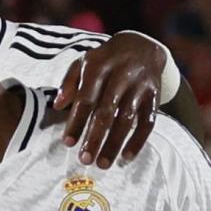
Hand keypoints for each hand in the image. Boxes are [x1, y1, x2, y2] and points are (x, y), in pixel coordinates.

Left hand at [56, 32, 166, 168]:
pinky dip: (138, 141)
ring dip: (115, 143)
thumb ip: (68, 83)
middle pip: (106, 111)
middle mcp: (121, 76)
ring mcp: (139, 86)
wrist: (142, 46)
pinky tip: (127, 157)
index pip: (85, 99)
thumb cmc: (105, 60)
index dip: (76, 122)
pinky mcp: (154, 95)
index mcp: (99, 67)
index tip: (68, 143)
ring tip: (103, 164)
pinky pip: (148, 121)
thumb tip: (56, 105)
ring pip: (127, 119)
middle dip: (95, 138)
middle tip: (85, 159)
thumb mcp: (83, 63)